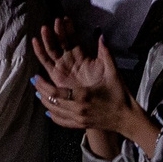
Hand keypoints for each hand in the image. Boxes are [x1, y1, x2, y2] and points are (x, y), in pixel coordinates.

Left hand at [29, 21, 138, 135]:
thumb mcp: (114, 73)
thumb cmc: (121, 95)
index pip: (56, 92)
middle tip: (34, 82)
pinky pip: (62, 122)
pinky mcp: (81, 126)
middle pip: (52, 102)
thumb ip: (106, 54)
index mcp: (83, 96)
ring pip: (54, 112)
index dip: (43, 84)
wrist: (128, 119)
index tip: (36, 76)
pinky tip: (48, 110)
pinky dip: (53, 115)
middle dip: (41, 91)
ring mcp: (78, 120)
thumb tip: (100, 35)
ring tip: (39, 92)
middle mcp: (78, 110)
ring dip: (45, 102)